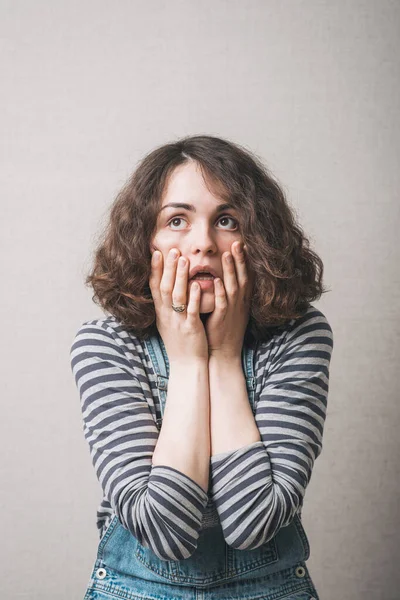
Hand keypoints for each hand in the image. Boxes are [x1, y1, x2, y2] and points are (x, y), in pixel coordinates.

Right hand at [149, 247, 208, 362]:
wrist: (186, 366)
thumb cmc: (180, 343)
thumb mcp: (168, 322)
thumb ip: (167, 305)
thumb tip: (165, 288)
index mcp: (161, 312)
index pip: (154, 287)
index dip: (155, 269)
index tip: (156, 252)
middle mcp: (166, 315)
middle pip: (164, 287)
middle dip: (168, 267)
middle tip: (172, 249)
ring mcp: (177, 321)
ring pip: (176, 296)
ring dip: (180, 277)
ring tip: (184, 260)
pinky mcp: (190, 329)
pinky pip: (190, 311)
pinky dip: (192, 297)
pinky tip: (195, 285)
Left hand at [205, 241, 252, 359]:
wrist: (223, 352)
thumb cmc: (223, 330)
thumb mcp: (230, 309)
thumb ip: (228, 293)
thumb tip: (223, 277)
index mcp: (241, 300)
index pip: (246, 276)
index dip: (245, 260)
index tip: (243, 244)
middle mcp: (240, 303)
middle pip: (243, 276)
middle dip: (241, 259)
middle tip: (238, 242)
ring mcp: (232, 310)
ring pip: (233, 286)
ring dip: (231, 270)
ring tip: (227, 254)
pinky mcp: (222, 318)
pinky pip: (222, 302)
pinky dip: (221, 291)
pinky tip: (217, 280)